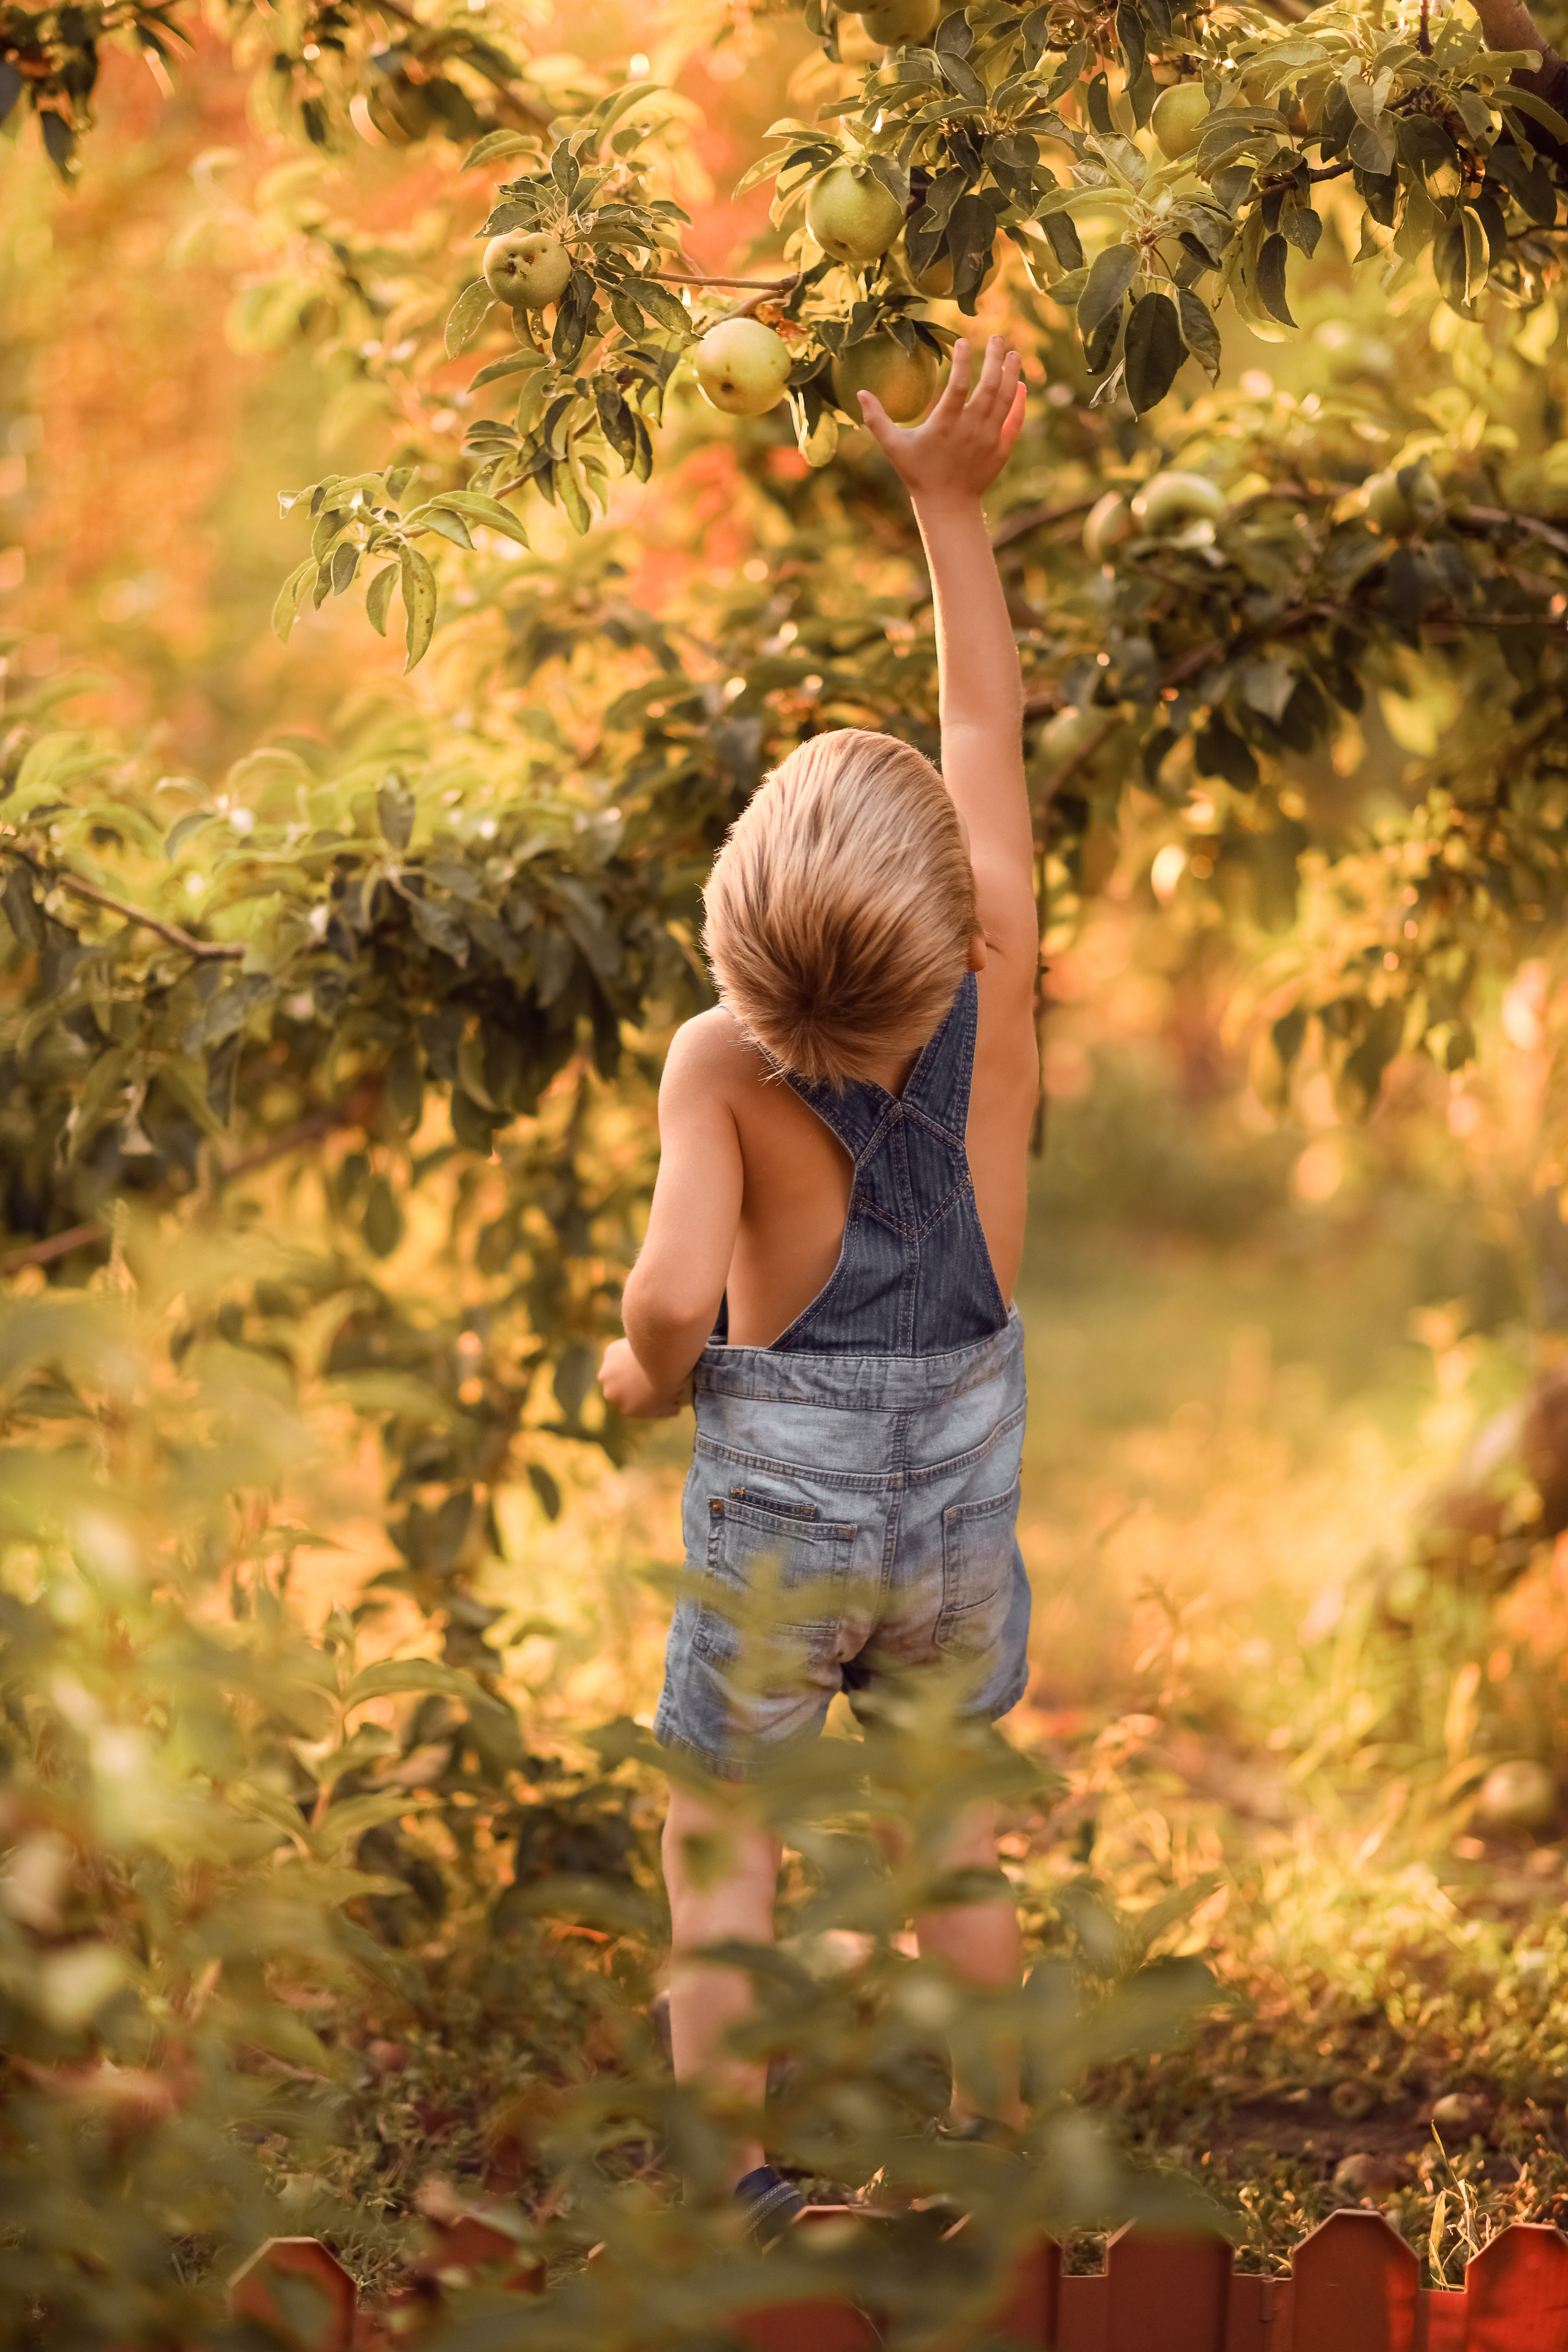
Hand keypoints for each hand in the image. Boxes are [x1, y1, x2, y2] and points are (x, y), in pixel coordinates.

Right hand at [599, 1337, 682, 1418]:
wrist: (660, 1362)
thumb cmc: (667, 1385)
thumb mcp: (672, 1404)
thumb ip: (668, 1409)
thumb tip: (674, 1408)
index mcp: (627, 1409)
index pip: (632, 1404)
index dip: (641, 1394)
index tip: (652, 1384)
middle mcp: (611, 1394)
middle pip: (619, 1387)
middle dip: (629, 1381)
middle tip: (647, 1370)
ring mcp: (607, 1374)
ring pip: (615, 1369)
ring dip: (624, 1365)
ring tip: (643, 1357)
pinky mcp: (609, 1354)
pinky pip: (618, 1351)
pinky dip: (626, 1349)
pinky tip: (639, 1347)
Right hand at [857, 335, 1024, 506]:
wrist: (948, 505)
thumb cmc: (918, 473)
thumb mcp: (894, 447)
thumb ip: (877, 419)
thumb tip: (859, 392)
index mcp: (945, 425)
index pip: (959, 384)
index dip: (963, 360)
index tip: (963, 340)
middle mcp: (971, 429)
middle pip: (988, 385)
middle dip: (994, 358)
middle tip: (996, 337)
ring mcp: (989, 438)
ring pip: (1005, 398)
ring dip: (1011, 373)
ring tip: (1012, 353)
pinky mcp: (1001, 448)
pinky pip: (1015, 419)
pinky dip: (1019, 401)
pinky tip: (1019, 384)